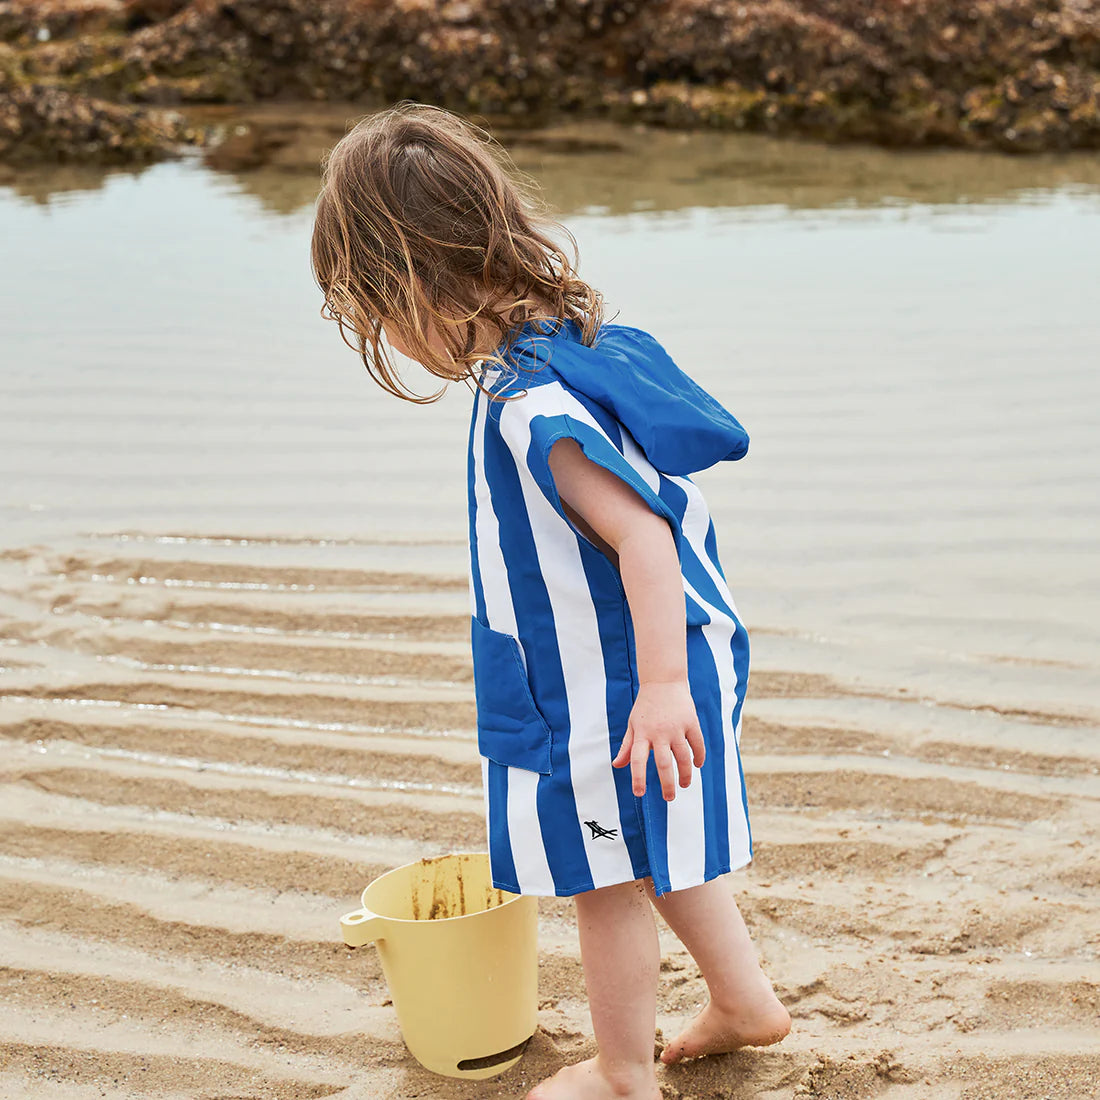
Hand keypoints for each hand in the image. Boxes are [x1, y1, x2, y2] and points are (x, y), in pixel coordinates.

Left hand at [612, 680, 705, 800]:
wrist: (662, 681)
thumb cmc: (645, 706)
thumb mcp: (632, 725)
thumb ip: (626, 747)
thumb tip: (616, 766)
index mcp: (642, 734)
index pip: (638, 760)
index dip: (638, 778)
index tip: (639, 793)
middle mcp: (659, 732)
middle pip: (664, 764)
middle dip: (667, 785)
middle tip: (669, 798)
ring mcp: (676, 727)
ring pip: (683, 757)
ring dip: (685, 774)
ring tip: (684, 785)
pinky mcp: (691, 722)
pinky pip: (697, 744)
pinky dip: (699, 757)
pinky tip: (697, 765)